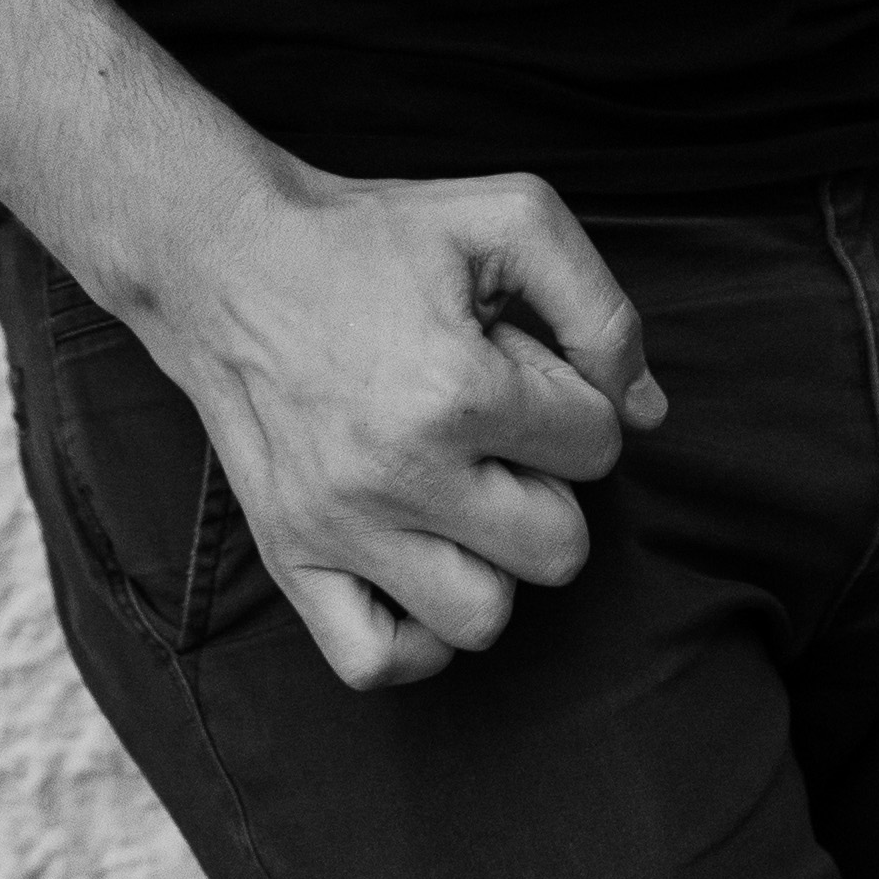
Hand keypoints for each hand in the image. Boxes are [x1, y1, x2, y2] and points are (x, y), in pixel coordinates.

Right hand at [127, 148, 666, 691]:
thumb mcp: (506, 215)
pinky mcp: (290, 560)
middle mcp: (397, 473)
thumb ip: (599, 305)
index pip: (596, 447)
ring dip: (492, 560)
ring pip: (482, 617)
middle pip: (557, 548)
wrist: (230, 258)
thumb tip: (648, 410)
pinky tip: (424, 563)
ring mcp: (338, 529)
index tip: (521, 365)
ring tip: (462, 494)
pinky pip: (376, 663)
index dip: (576, 398)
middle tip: (498, 432)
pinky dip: (415, 636)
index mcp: (456, 387)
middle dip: (549, 485)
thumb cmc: (375, 233)